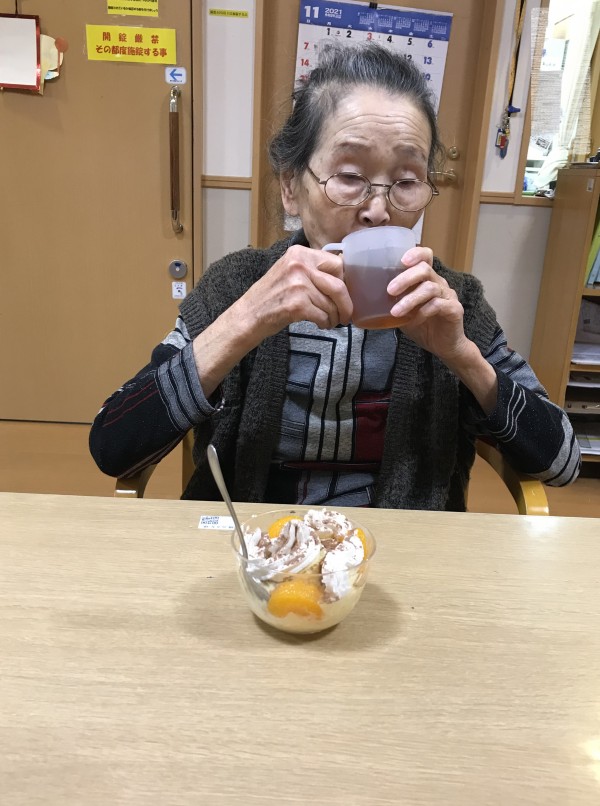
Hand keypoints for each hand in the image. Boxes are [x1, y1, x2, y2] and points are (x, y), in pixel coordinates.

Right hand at [237, 245, 352, 338]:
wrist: (248, 315)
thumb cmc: (271, 296)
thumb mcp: (290, 272)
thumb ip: (313, 270)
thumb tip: (345, 277)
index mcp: (299, 254)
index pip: (337, 263)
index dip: (345, 281)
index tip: (344, 293)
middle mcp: (299, 265)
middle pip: (339, 285)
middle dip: (346, 304)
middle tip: (346, 314)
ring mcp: (298, 285)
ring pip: (332, 305)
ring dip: (334, 317)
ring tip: (329, 321)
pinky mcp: (297, 305)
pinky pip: (323, 316)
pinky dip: (325, 323)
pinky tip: (321, 324)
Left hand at [387, 246, 470, 362]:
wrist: (444, 346)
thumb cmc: (422, 326)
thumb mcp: (402, 312)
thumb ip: (392, 303)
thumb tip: (365, 299)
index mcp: (427, 280)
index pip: (426, 256)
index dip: (415, 253)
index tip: (401, 260)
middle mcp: (439, 284)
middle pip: (425, 269)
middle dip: (405, 278)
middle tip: (390, 290)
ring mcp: (448, 296)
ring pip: (430, 288)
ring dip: (410, 299)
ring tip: (395, 312)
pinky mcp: (454, 310)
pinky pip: (439, 305)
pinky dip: (423, 312)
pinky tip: (414, 321)